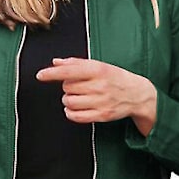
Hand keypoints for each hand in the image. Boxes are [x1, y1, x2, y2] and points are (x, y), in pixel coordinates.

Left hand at [35, 57, 156, 134]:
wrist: (138, 94)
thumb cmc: (115, 78)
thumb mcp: (99, 65)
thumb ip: (77, 63)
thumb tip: (55, 62)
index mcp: (98, 70)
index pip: (69, 71)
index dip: (52, 73)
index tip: (40, 75)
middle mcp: (100, 86)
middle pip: (67, 87)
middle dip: (67, 87)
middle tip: (78, 86)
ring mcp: (101, 102)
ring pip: (70, 102)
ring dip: (68, 100)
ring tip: (77, 97)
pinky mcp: (102, 115)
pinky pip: (76, 116)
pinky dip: (70, 113)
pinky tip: (74, 109)